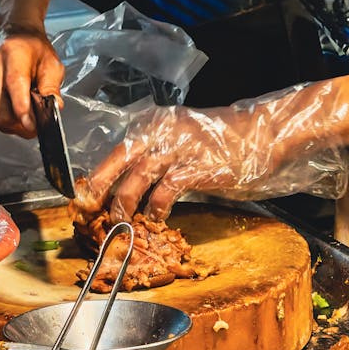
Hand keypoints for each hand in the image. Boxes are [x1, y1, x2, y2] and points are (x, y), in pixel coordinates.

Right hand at [0, 24, 64, 136]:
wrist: (11, 35)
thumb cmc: (32, 48)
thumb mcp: (51, 63)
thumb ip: (52, 87)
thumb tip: (54, 106)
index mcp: (13, 52)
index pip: (14, 85)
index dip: (22, 109)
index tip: (32, 125)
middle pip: (3, 108)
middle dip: (22, 123)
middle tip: (37, 121)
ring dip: (14, 122)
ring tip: (26, 109)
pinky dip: (3, 120)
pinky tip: (13, 109)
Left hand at [75, 84, 348, 220]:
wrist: (264, 135)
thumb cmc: (225, 142)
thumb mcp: (184, 143)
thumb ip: (158, 158)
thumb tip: (130, 187)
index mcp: (154, 125)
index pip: (116, 152)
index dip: (97, 177)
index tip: (84, 198)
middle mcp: (160, 132)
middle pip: (116, 162)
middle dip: (97, 191)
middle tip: (86, 213)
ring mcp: (177, 148)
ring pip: (135, 179)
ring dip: (123, 206)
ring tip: (118, 225)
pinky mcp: (194, 167)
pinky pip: (164, 192)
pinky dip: (155, 210)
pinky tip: (154, 222)